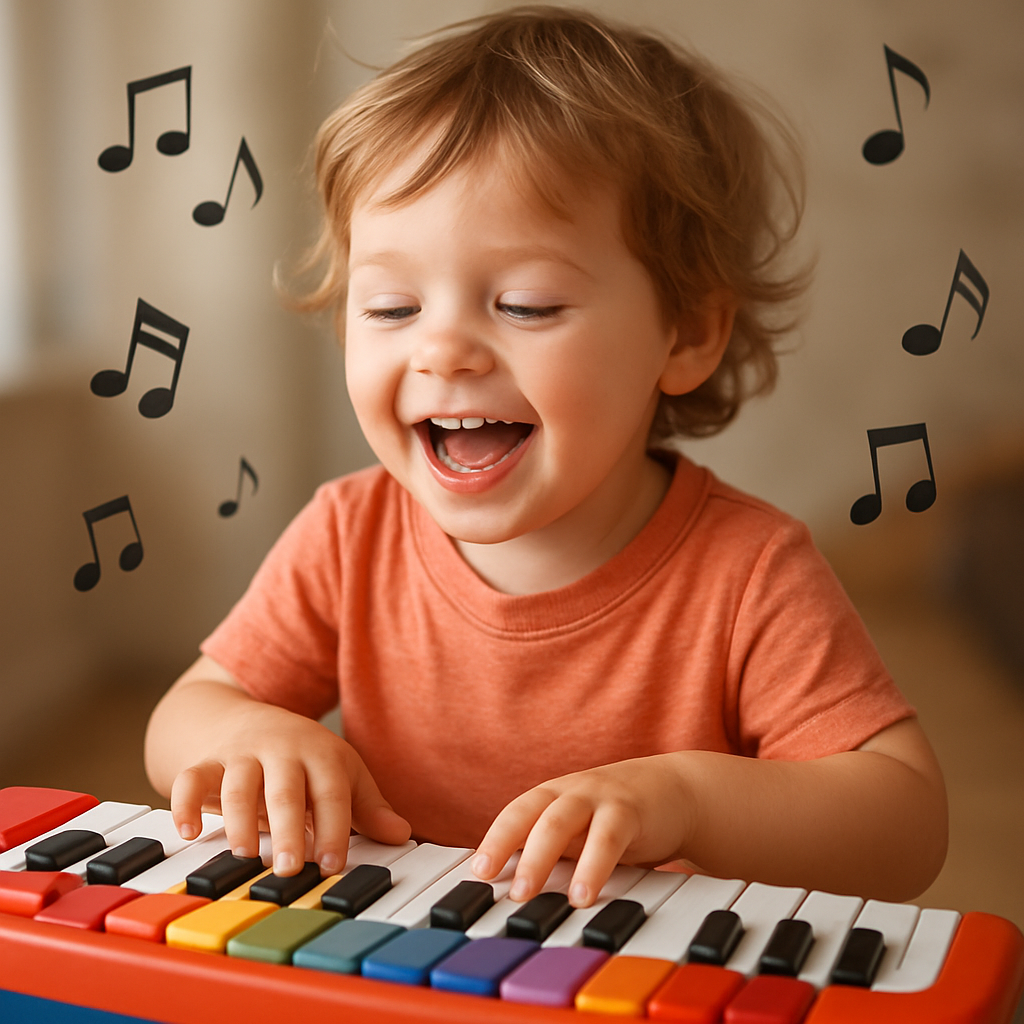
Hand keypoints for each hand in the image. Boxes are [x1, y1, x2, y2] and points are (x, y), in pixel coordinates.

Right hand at [167, 692, 409, 877]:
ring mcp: (241, 754)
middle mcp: (281, 750)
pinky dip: (185, 803)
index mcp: (320, 753)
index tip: (333, 864)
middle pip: (285, 789)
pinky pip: (191, 778)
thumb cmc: (301, 756)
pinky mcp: (206, 762)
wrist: (241, 717)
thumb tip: (402, 834)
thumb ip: (367, 807)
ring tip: (245, 855)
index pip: (331, 792)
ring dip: (240, 819)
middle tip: (289, 868)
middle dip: (288, 828)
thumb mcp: (339, 772)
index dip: (334, 827)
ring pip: (238, 784)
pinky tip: (190, 832)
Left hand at [471, 755, 692, 907]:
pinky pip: (606, 837)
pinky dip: (592, 867)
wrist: (675, 790)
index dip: (493, 840)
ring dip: (540, 858)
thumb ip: (552, 854)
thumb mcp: (580, 832)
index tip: (476, 873)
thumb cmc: (618, 819)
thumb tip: (511, 892)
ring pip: (560, 821)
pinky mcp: (630, 810)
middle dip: (506, 846)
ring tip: (527, 895)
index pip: (515, 814)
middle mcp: (569, 792)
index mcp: (551, 797)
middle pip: (529, 813)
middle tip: (490, 882)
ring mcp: (598, 797)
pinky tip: (583, 896)